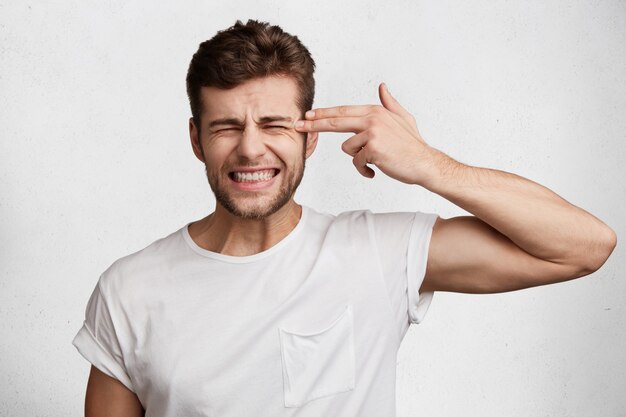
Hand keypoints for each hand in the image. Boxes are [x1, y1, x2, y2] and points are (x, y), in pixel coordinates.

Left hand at [295, 83, 443, 185]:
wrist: (425, 163)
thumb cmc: (413, 145)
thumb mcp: (403, 118)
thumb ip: (390, 103)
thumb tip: (382, 86)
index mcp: (375, 111)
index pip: (343, 111)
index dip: (323, 114)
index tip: (307, 115)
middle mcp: (372, 118)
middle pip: (336, 121)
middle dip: (314, 124)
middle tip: (297, 126)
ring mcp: (372, 132)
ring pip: (348, 148)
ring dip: (359, 159)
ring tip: (376, 161)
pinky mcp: (373, 148)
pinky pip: (357, 161)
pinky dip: (365, 169)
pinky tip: (377, 170)